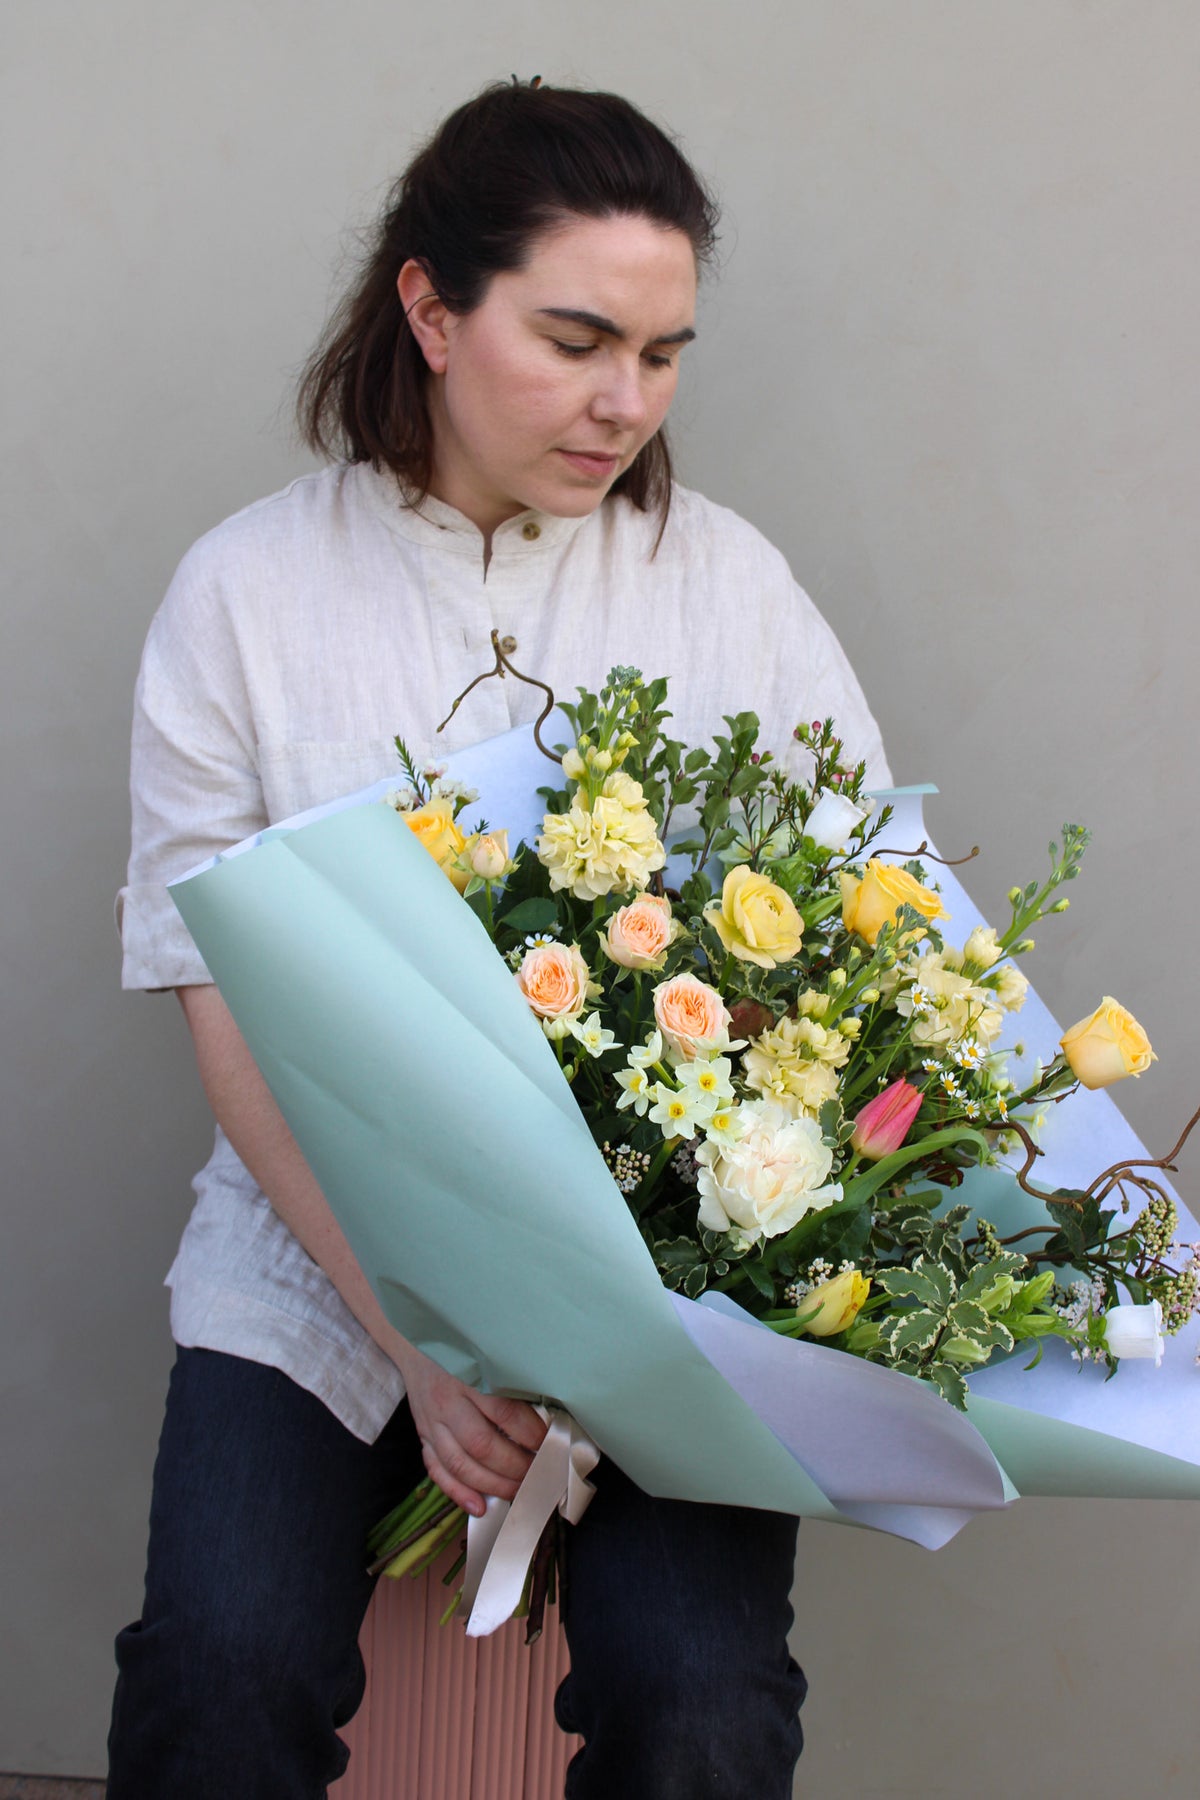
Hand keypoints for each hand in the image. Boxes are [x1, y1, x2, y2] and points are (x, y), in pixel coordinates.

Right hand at [394, 1342, 547, 1516]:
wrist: (415, 1345)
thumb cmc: (462, 1350)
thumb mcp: (487, 1354)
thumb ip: (511, 1381)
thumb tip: (549, 1409)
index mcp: (468, 1377)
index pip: (504, 1413)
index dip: (530, 1433)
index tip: (550, 1444)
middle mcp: (447, 1403)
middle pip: (482, 1445)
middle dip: (514, 1466)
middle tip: (537, 1474)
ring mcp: (431, 1423)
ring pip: (460, 1464)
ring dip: (491, 1484)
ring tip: (516, 1492)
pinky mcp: (423, 1438)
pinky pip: (437, 1471)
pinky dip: (458, 1493)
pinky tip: (479, 1507)